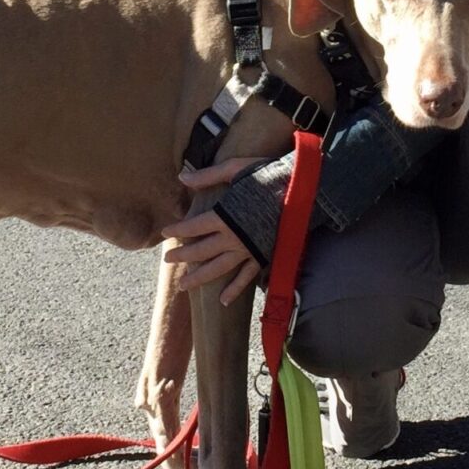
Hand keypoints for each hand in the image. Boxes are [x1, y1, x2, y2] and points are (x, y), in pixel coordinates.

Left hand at [161, 156, 272, 305]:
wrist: (302, 190)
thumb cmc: (268, 175)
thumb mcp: (236, 168)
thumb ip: (208, 176)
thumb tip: (181, 177)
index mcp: (224, 216)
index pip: (192, 227)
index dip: (177, 230)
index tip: (165, 232)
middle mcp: (233, 237)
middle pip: (201, 251)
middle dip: (182, 256)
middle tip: (168, 261)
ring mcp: (248, 249)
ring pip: (218, 269)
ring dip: (199, 278)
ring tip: (184, 286)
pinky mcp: (263, 256)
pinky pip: (246, 277)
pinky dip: (235, 290)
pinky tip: (223, 301)